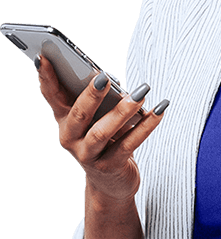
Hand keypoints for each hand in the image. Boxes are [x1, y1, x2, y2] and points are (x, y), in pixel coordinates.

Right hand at [37, 54, 168, 203]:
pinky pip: (129, 144)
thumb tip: (108, 79)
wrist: (111, 182)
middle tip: (103, 77)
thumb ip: (97, 98)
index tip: (43, 56)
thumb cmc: (104, 139)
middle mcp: (70, 138)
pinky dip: (146, 125)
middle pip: (78, 114)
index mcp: (63, 120)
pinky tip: (159, 110)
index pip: (51, 95)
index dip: (46, 77)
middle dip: (90, 95)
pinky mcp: (109, 167)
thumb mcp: (96, 118)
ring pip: (103, 132)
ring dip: (123, 110)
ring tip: (142, 92)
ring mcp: (88, 155)